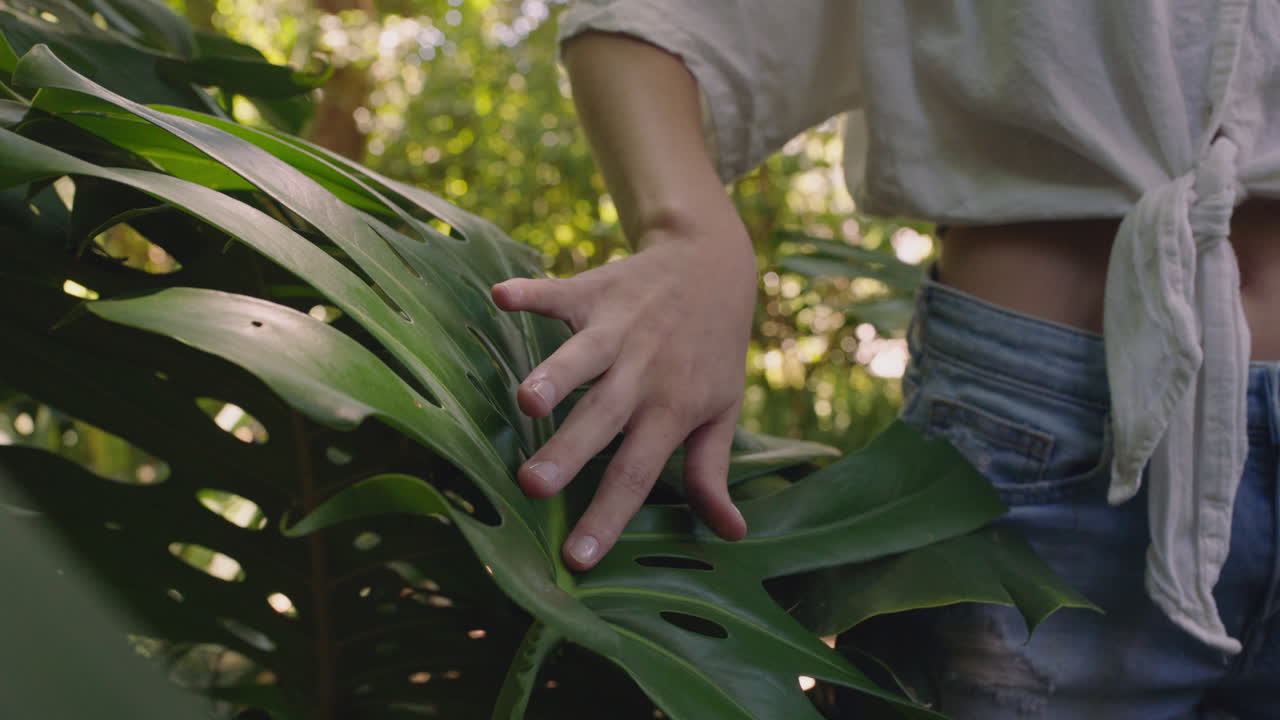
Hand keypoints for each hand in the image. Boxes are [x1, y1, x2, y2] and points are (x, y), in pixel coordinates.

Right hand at [492, 220, 756, 570]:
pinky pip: (558, 292)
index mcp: (672, 409)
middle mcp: (644, 371)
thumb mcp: (722, 410)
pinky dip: (530, 293)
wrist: (712, 264)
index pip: (637, 473)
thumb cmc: (712, 350)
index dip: (608, 516)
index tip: (577, 558)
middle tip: (531, 486)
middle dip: (568, 452)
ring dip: (554, 375)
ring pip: (582, 357)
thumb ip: (712, 472)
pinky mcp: (594, 291)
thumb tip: (730, 534)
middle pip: (602, 418)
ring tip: (524, 402)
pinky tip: (500, 297)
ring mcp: (617, 329)